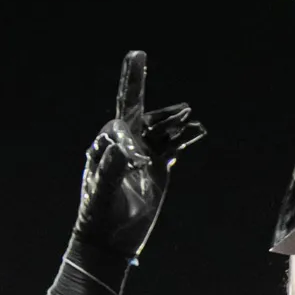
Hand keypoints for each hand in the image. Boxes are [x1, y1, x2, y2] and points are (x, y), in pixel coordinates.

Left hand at [66, 51, 205, 286]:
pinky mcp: (158, 168)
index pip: (124, 110)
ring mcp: (143, 155)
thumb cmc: (98, 216)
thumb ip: (111, 168)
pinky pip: (174, 146)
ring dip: (175, 121)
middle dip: (158, 104)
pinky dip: (185, 137)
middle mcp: (126, 144)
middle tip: (168, 93)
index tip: (137, 54)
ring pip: (162, 130)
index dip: (132, 80)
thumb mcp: (101, 192)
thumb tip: (124, 147)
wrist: (110, 241)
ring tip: (189, 118)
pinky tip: (196, 131)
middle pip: (145, 115)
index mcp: (109, 144)